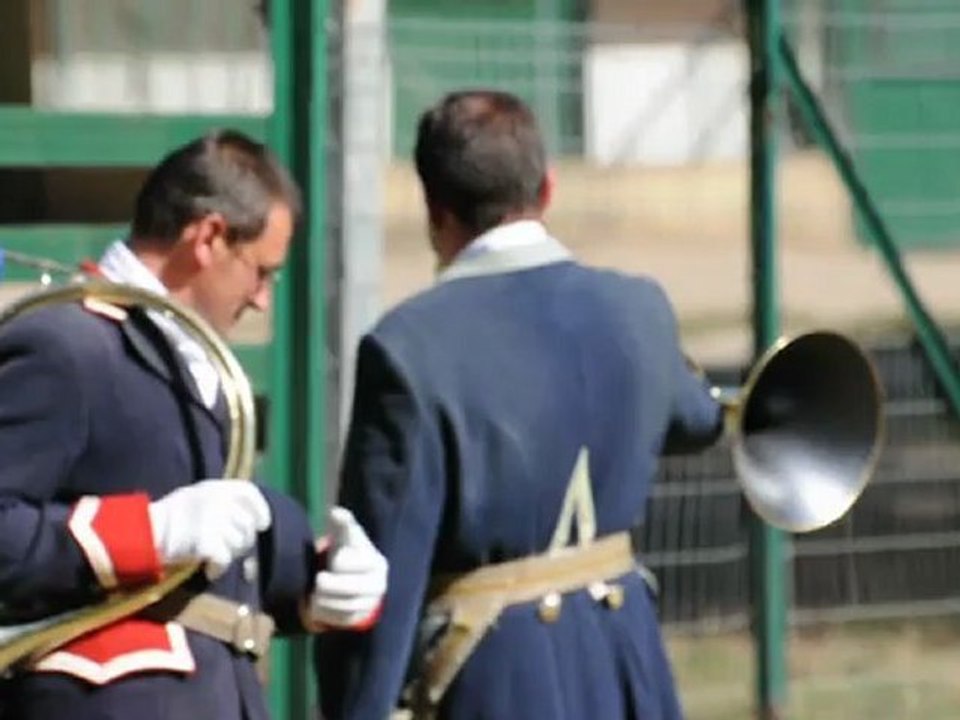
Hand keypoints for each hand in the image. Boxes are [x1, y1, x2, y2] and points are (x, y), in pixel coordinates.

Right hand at [148, 480, 270, 578]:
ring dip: (229, 554)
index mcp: (214, 487)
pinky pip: (225, 559)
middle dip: (242, 541)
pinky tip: (209, 570)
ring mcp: (213, 519)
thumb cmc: (164, 521)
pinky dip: (219, 568)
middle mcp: (217, 499)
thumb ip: (220, 504)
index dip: (260, 509)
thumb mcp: (193, 500)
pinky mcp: (206, 540)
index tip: (262, 524)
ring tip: (212, 558)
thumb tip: (250, 523)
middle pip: (247, 524)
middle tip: (227, 550)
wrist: (139, 535)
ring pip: (239, 543)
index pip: (248, 492)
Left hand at [309, 507, 386, 629]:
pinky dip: (325, 614)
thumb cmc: (348, 553)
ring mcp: (371, 604)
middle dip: (328, 585)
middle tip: (318, 580)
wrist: (354, 579)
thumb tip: (336, 511)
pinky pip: (340, 620)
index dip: (339, 562)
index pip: (354, 565)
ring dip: (324, 600)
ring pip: (344, 607)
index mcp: (376, 563)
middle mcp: (378, 585)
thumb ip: (342, 524)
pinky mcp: (361, 619)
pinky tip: (318, 605)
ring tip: (316, 592)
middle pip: (350, 589)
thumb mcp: (346, 537)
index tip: (334, 559)